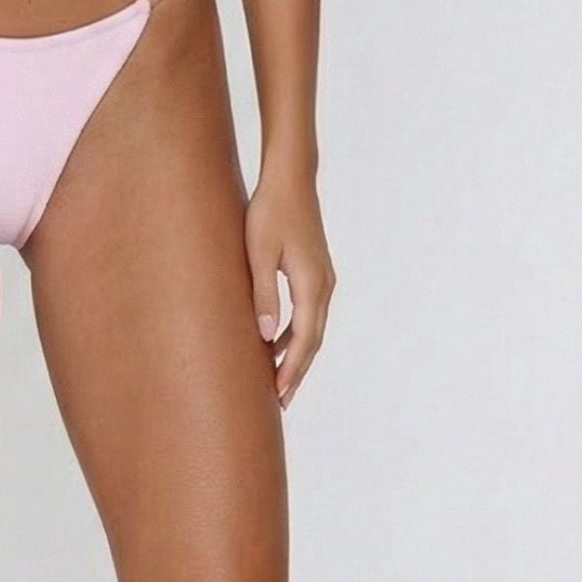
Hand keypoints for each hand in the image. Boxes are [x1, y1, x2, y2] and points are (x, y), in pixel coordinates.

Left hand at [245, 171, 334, 409]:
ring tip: (277, 381)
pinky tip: (274, 343)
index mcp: (311, 285)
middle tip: (279, 402)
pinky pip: (308, 313)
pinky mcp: (315, 271)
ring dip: (296, 355)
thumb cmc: (270, 212)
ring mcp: (322, 278)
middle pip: (313, 341)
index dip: (291, 370)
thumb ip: (263, 295)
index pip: (304, 340)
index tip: (277, 395)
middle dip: (296, 372)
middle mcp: (323, 286)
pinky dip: (295, 334)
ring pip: (312, 328)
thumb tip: (264, 337)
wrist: (291, 179)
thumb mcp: (258, 253)